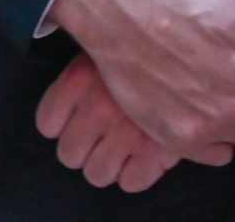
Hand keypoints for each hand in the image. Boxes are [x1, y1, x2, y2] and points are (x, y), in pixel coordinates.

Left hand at [36, 53, 178, 191]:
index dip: (61, 126)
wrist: (187, 54)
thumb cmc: (140, 54)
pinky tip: (142, 156)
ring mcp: (125, 134)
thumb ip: (77, 81)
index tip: (75, 121)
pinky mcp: (155, 152)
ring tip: (120, 149)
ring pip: (96, 174)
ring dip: (106, 166)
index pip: (47, 125)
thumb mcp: (100, 53)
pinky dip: (135, 175)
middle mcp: (96, 110)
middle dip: (82, 150)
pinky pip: (131, 183)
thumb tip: (62, 113)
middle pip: (69, 155)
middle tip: (99, 138)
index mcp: (77, 82)